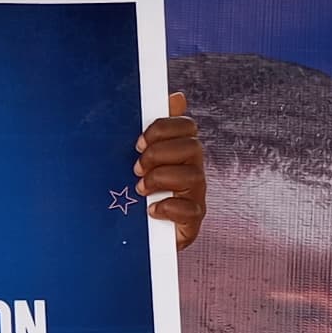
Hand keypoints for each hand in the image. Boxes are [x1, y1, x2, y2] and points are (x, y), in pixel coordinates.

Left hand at [136, 91, 206, 248]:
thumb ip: (153, 130)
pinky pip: (191, 210)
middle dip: (160, 154)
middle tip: (137, 166)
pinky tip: (151, 210)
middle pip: (192, 147)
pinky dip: (169, 208)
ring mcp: (195, 195)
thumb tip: (177, 97)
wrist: (136, 235)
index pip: (187, 126)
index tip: (139, 142)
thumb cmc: (136, 191)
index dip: (163, 129)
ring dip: (162, 179)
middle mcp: (193, 169)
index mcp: (181, 150)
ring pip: (194, 176)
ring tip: (141, 189)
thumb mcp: (139, 159)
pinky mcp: (193, 220)